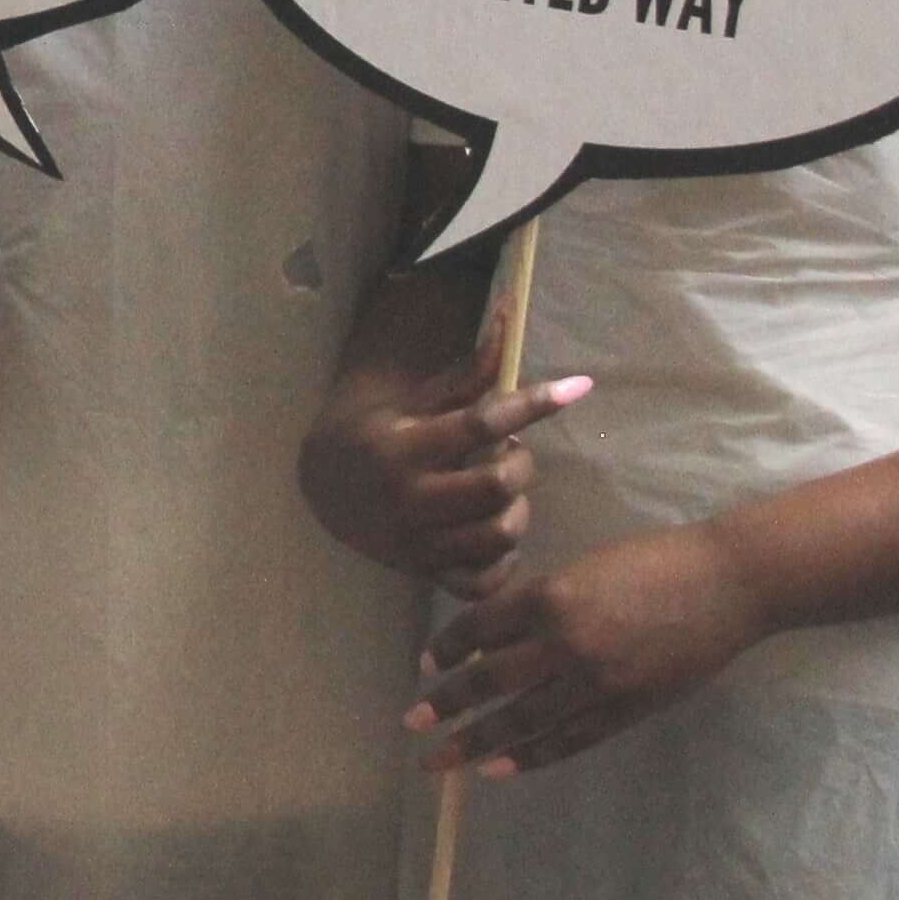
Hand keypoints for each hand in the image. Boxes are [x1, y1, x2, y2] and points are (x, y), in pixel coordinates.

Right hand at [300, 315, 587, 594]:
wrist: (322, 486)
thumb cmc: (380, 431)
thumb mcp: (415, 399)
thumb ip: (469, 373)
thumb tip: (511, 317)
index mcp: (404, 446)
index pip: (481, 422)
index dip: (534, 402)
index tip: (576, 387)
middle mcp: (408, 497)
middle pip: (496, 486)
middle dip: (521, 464)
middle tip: (511, 452)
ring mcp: (416, 542)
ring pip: (498, 536)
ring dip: (517, 511)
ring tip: (504, 493)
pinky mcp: (423, 573)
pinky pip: (481, 583)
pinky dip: (501, 563)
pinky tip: (494, 535)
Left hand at [410, 525, 766, 776]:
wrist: (727, 583)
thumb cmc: (653, 563)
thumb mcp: (583, 569)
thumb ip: (537, 604)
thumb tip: (490, 638)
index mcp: (551, 596)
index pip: (477, 628)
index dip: (447, 650)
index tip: (426, 668)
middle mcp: (566, 642)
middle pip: (490, 681)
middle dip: (446, 706)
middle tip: (412, 726)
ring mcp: (597, 681)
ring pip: (522, 720)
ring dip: (476, 742)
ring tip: (441, 762)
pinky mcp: (626, 709)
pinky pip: (568, 740)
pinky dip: (530, 756)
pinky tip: (499, 769)